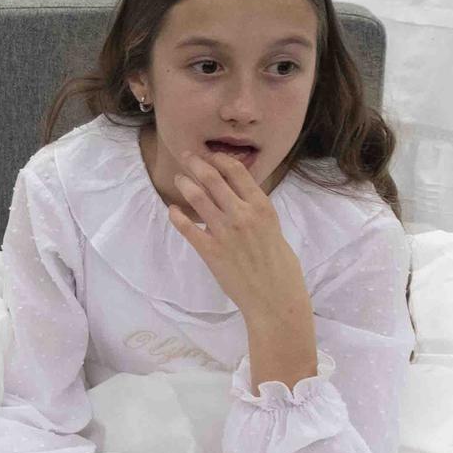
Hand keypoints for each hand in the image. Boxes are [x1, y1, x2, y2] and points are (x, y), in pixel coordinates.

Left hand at [168, 152, 316, 387]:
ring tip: (179, 179)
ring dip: (185, 184)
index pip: (236, 172)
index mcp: (263, 207)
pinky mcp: (210, 251)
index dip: (219, 159)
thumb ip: (257, 213)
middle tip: (186, 156)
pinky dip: (177, 216)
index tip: (210, 154)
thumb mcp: (275, 230)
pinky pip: (187, 228)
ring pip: (197, 198)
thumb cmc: (281, 267)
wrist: (275, 298)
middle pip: (212, 179)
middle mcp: (242, 214)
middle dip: (196, 163)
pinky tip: (172, 210)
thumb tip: (240, 200)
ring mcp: (224, 232)